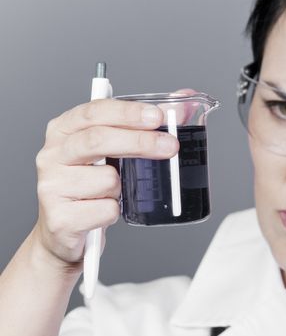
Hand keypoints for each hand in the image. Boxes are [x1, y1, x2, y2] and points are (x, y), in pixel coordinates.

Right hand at [32, 98, 178, 271]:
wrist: (65, 231)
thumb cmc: (91, 185)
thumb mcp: (113, 151)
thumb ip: (145, 125)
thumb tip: (183, 105)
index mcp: (63, 131)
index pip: (94, 112)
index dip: (128, 112)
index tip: (157, 116)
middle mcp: (53, 155)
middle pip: (98, 140)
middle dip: (139, 142)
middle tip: (170, 146)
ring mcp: (52, 187)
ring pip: (107, 179)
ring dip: (123, 188)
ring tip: (115, 192)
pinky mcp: (61, 218)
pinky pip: (107, 210)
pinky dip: (115, 212)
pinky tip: (104, 211)